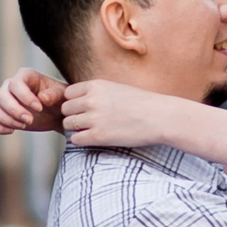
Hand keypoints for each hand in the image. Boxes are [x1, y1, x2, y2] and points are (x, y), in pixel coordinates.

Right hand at [0, 67, 65, 134]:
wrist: (59, 113)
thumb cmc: (61, 99)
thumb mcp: (62, 94)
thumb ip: (54, 94)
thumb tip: (42, 97)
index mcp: (25, 76)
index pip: (16, 83)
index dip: (24, 96)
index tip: (39, 108)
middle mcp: (11, 86)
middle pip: (1, 96)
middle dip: (14, 110)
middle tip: (30, 120)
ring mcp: (5, 101)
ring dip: (6, 119)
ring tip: (24, 125)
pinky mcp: (4, 115)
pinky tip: (12, 131)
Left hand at [61, 79, 188, 148]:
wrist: (161, 117)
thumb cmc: (144, 104)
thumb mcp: (117, 88)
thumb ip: (98, 92)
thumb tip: (82, 100)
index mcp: (96, 86)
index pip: (68, 93)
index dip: (74, 102)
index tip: (83, 108)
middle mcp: (91, 100)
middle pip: (65, 109)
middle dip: (73, 115)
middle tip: (86, 121)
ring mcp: (94, 118)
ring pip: (68, 124)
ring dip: (77, 129)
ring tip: (92, 130)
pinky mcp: (98, 136)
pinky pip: (75, 139)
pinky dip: (81, 140)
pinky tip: (94, 139)